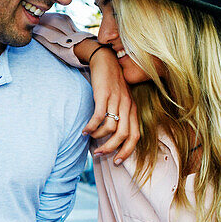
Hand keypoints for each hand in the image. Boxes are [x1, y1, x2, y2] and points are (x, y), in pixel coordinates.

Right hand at [82, 44, 138, 164]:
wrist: (106, 60)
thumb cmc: (112, 83)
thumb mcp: (121, 99)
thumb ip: (121, 115)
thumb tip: (112, 136)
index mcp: (133, 109)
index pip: (135, 136)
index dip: (127, 151)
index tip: (117, 161)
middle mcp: (127, 106)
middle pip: (123, 135)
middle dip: (111, 148)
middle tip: (99, 154)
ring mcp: (116, 100)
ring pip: (111, 128)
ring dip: (98, 137)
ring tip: (90, 138)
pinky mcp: (103, 95)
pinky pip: (98, 117)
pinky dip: (91, 127)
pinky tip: (85, 131)